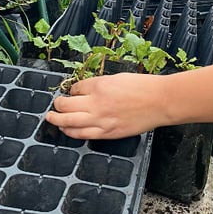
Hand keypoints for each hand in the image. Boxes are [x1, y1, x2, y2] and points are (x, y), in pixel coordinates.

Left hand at [45, 72, 164, 139]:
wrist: (160, 101)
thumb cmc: (144, 86)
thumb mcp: (118, 77)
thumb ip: (100, 84)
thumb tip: (87, 90)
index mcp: (100, 85)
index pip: (75, 89)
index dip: (71, 90)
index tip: (72, 92)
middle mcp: (96, 103)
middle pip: (66, 106)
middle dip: (57, 105)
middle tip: (55, 105)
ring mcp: (101, 120)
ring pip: (69, 123)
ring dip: (58, 120)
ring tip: (52, 118)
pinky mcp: (108, 133)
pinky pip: (83, 135)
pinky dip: (71, 132)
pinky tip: (67, 130)